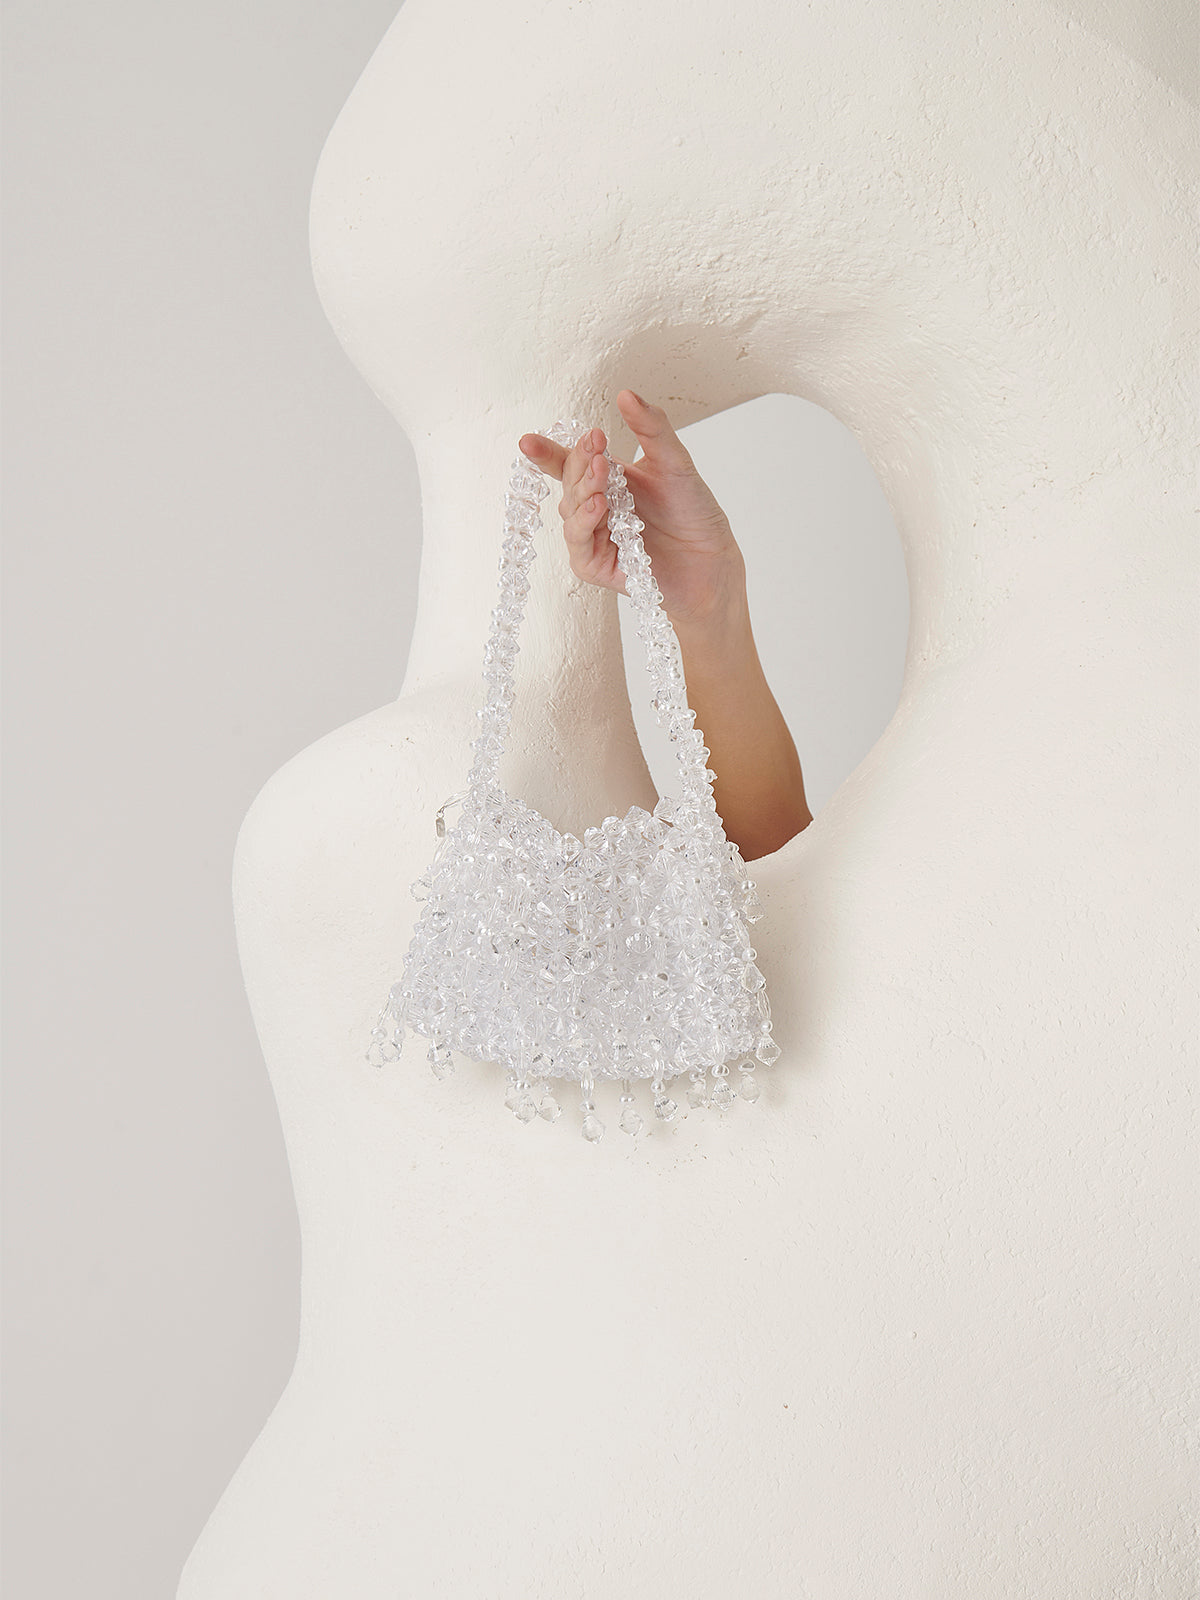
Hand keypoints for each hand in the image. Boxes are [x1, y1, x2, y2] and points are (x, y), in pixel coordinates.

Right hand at [518, 391, 746, 631]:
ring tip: (602, 476)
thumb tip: (625, 394)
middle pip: (569, 482)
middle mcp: (595, 507)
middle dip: (579, 464)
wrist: (712, 558)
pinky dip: (584, 524)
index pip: (568, 462)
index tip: (528, 441)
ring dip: (583, 491)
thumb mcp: (674, 462)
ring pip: (570, 511)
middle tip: (596, 448)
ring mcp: (592, 537)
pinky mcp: (595, 566)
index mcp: (608, 480)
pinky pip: (578, 544)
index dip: (546, 452)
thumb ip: (651, 429)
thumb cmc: (693, 512)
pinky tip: (598, 507)